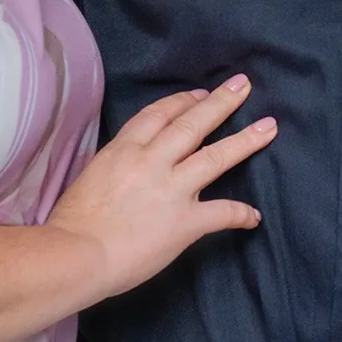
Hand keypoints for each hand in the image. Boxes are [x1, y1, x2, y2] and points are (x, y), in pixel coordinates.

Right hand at [47, 77, 274, 300]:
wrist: (75, 255)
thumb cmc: (71, 223)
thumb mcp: (91, 176)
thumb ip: (116, 164)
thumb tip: (126, 166)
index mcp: (124, 149)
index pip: (159, 114)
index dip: (182, 101)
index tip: (199, 94)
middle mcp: (152, 161)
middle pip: (192, 123)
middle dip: (221, 102)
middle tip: (244, 85)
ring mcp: (172, 189)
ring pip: (216, 156)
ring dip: (245, 141)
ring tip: (269, 127)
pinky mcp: (185, 221)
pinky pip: (221, 212)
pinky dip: (240, 214)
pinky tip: (253, 216)